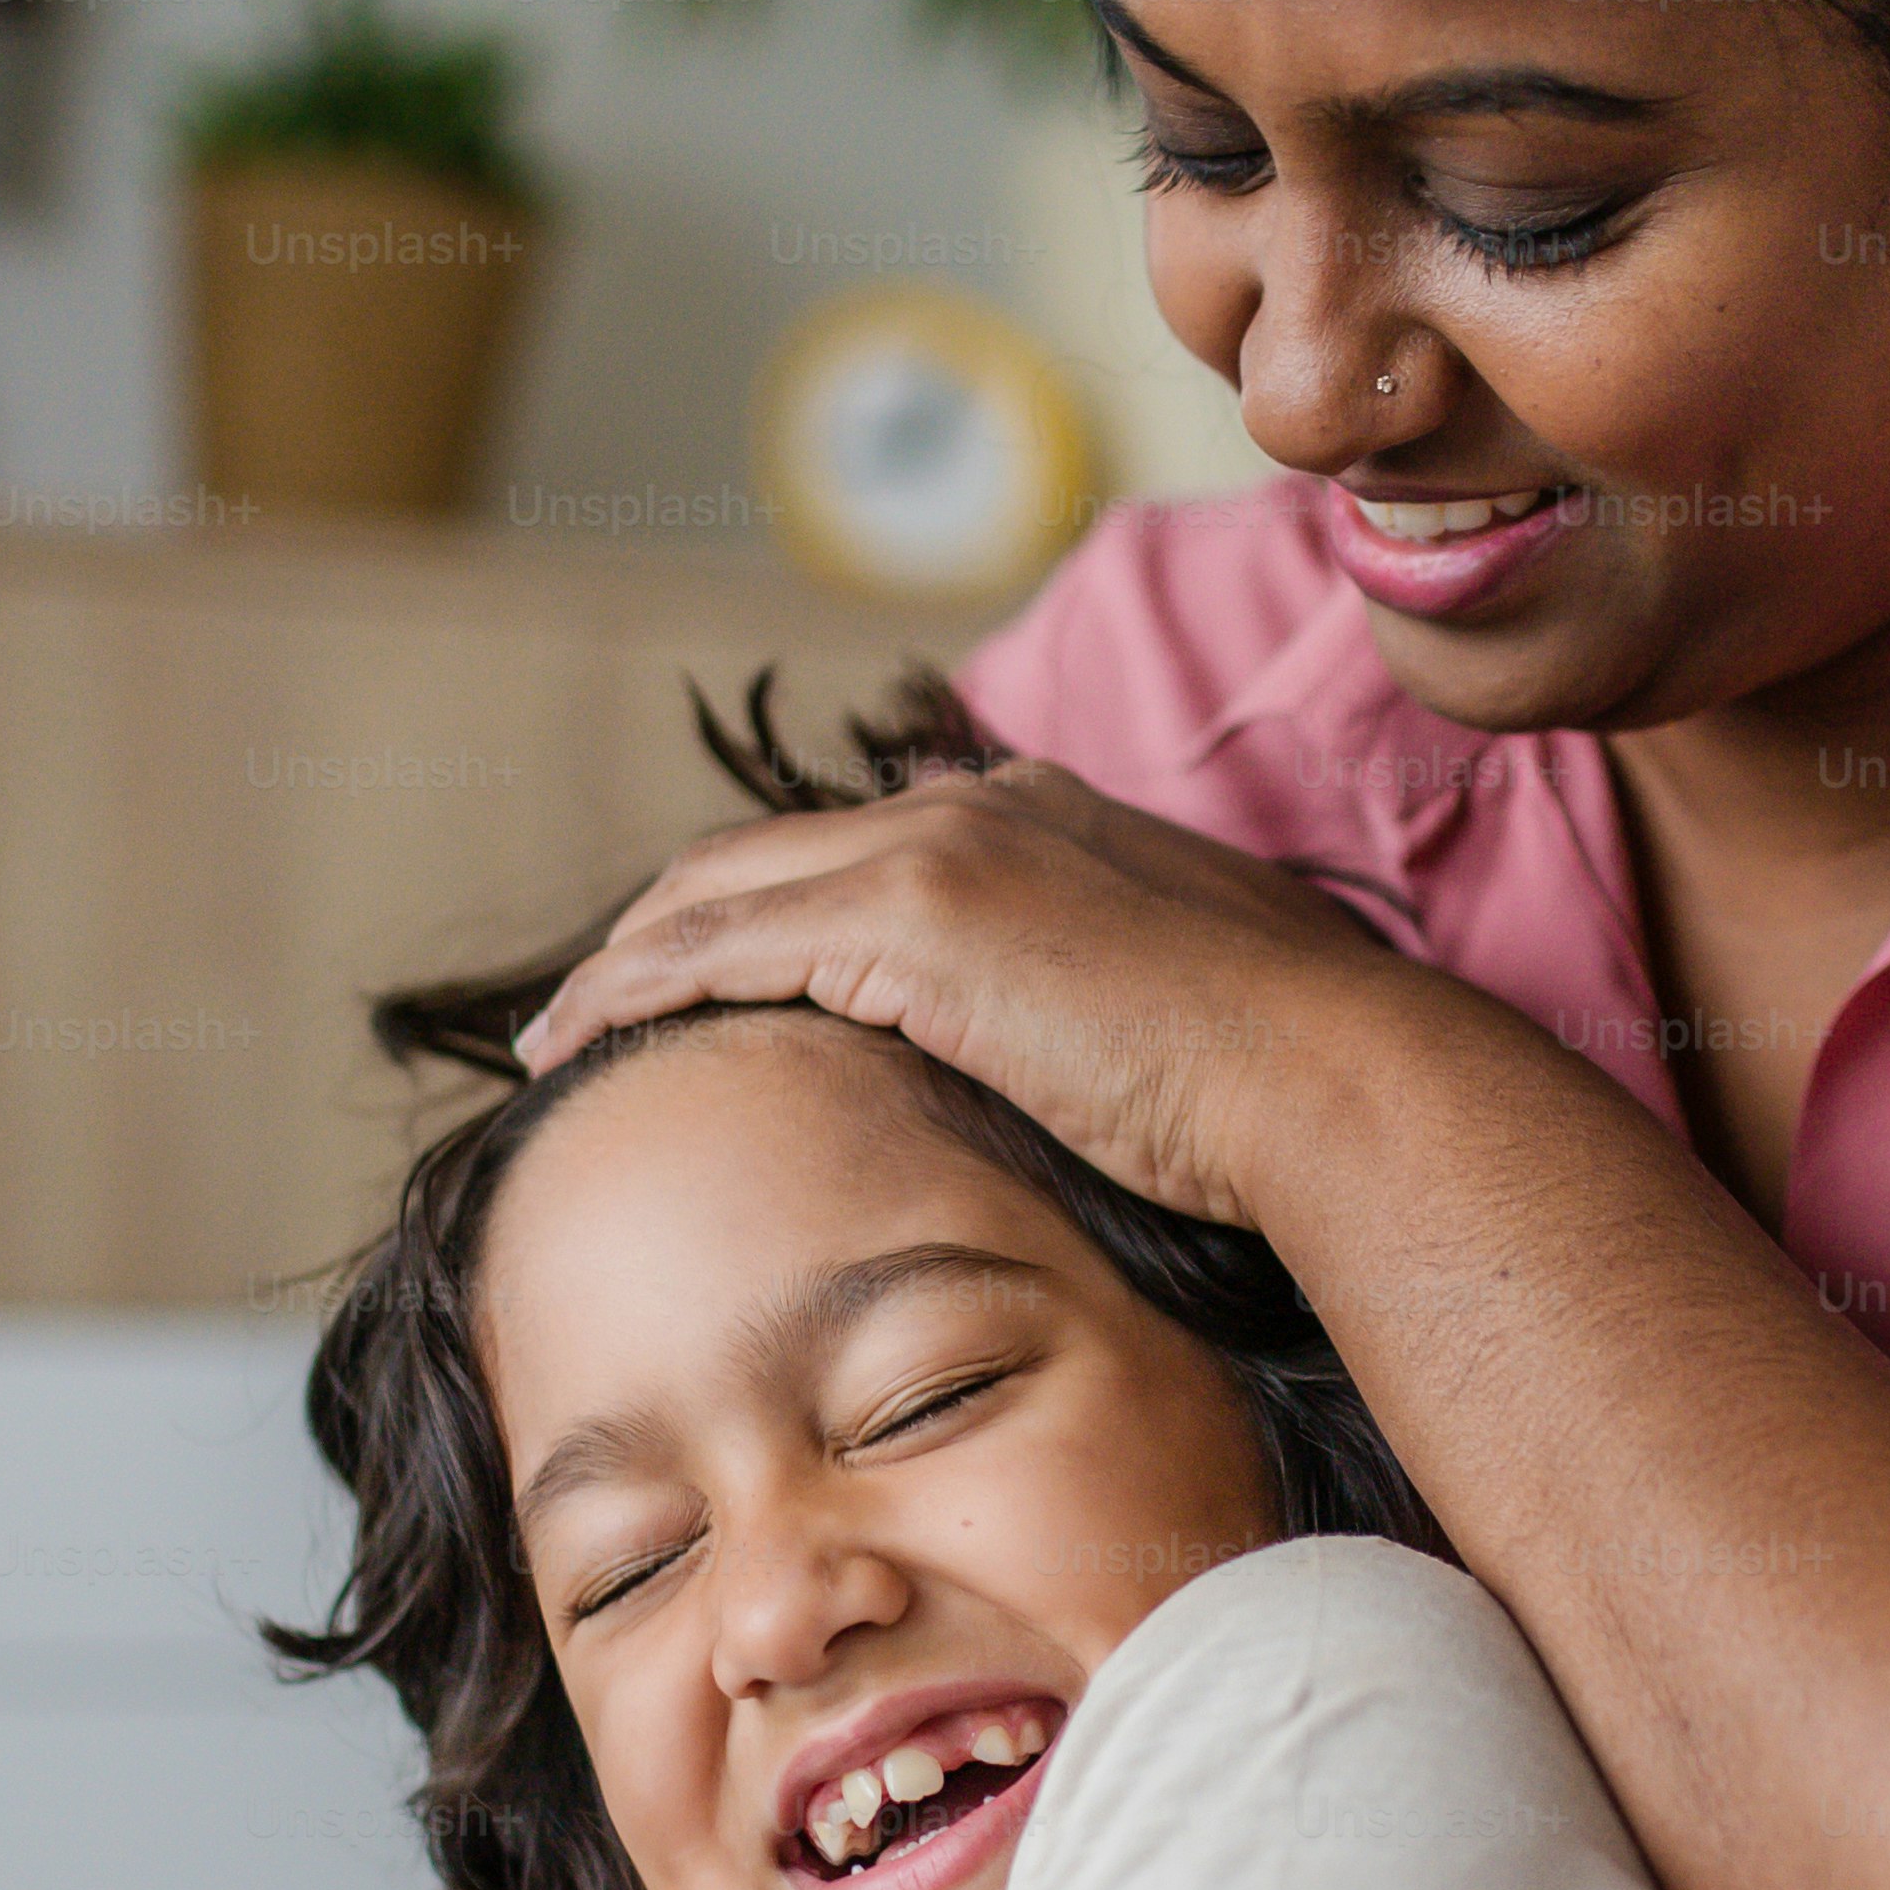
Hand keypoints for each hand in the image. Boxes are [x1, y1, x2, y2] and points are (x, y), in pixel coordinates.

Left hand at [508, 758, 1423, 1225]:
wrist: (1330, 1075)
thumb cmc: (1281, 1082)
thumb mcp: (1176, 1019)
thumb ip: (1099, 1010)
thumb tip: (1077, 1076)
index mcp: (1040, 816)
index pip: (854, 849)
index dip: (763, 911)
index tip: (712, 980)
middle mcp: (976, 808)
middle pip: (760, 853)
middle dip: (665, 926)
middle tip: (596, 1006)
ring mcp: (938, 853)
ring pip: (717, 892)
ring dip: (624, 963)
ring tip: (558, 1037)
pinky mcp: (906, 924)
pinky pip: (717, 951)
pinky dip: (633, 992)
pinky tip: (578, 1046)